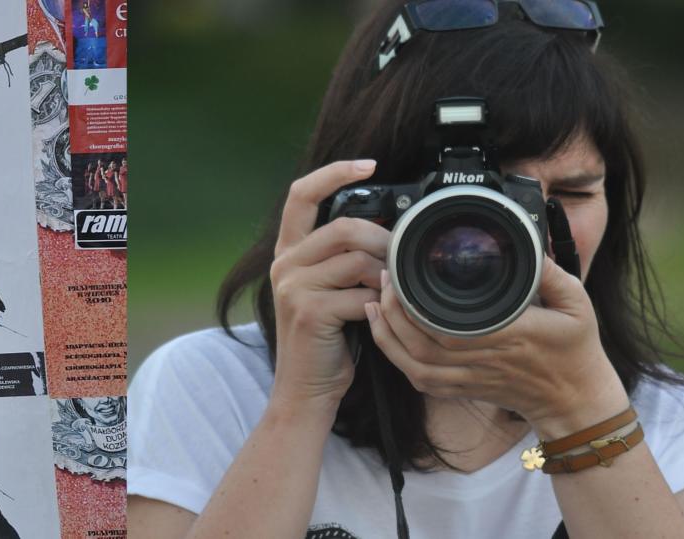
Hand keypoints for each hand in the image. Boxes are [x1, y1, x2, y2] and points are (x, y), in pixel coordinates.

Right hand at [269, 160, 385, 407]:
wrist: (306, 389)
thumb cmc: (327, 340)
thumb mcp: (329, 289)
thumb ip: (343, 257)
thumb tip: (387, 227)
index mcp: (288, 252)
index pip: (302, 194)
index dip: (335, 172)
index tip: (367, 164)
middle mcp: (284, 263)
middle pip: (344, 226)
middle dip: (383, 240)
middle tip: (399, 261)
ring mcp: (293, 286)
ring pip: (356, 258)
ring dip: (385, 275)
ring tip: (390, 292)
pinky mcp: (308, 311)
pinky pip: (360, 293)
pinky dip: (379, 304)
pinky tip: (378, 315)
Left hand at [364, 256, 628, 437]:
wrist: (574, 401)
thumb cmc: (576, 350)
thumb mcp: (577, 304)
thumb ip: (553, 274)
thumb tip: (530, 244)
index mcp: (509, 336)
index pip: (449, 326)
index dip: (415, 306)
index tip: (400, 277)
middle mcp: (484, 360)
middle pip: (421, 343)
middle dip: (393, 312)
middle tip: (383, 280)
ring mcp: (470, 379)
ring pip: (414, 364)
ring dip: (387, 335)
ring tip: (373, 304)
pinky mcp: (462, 390)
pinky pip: (419, 379)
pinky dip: (396, 359)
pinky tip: (385, 335)